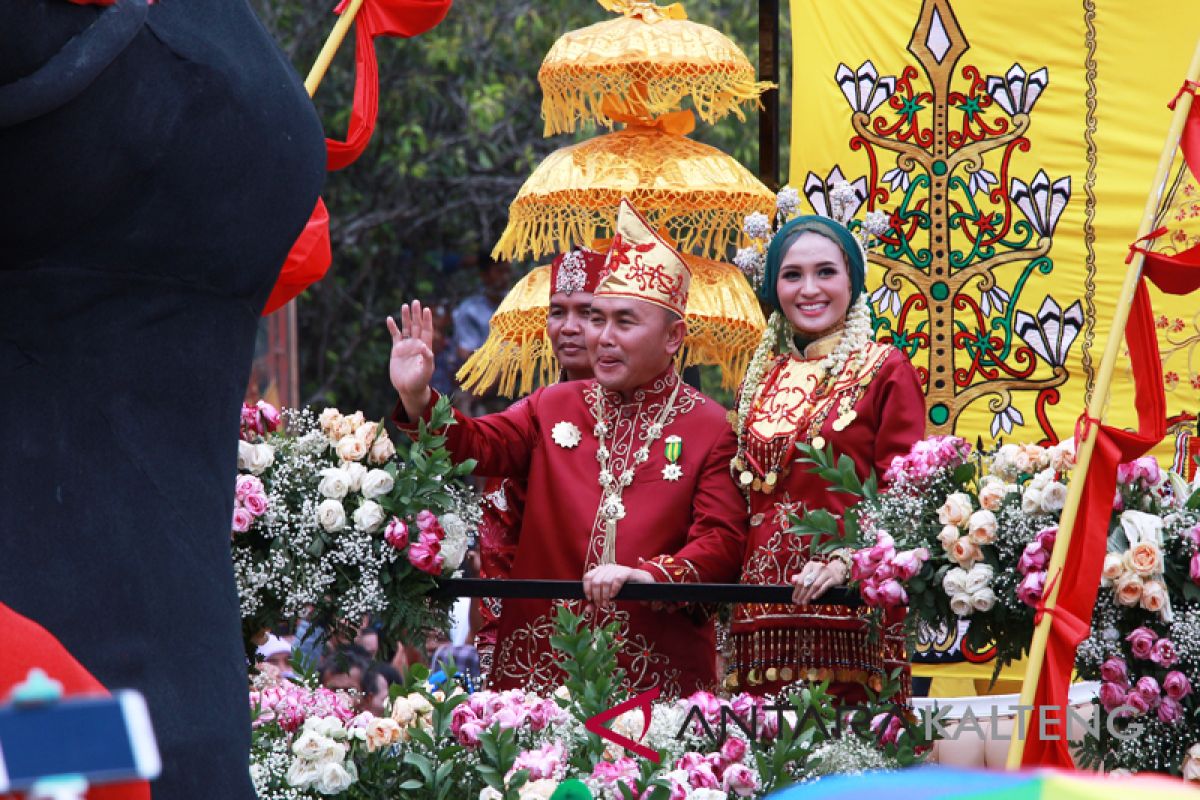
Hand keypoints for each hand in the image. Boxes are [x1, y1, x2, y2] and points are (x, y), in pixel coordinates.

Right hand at [387, 301, 434, 416]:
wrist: (408, 389)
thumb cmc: (420, 381)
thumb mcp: (426, 371)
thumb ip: (427, 359)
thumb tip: (425, 347)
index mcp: (426, 348)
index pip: (427, 331)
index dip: (427, 320)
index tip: (427, 309)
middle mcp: (417, 344)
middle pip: (417, 326)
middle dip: (416, 315)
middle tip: (416, 302)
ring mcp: (406, 346)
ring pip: (406, 328)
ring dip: (405, 318)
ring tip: (405, 306)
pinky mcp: (397, 350)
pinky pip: (395, 336)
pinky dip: (392, 327)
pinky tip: (389, 319)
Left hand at [582, 564, 652, 608]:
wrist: (642, 582)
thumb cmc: (623, 588)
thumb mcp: (608, 595)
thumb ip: (597, 601)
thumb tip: (587, 609)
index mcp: (600, 570)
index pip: (588, 577)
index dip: (587, 589)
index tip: (590, 599)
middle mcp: (607, 568)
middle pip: (596, 581)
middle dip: (597, 596)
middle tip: (601, 605)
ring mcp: (617, 569)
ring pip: (605, 581)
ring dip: (604, 595)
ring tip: (607, 604)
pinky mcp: (627, 572)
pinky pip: (617, 579)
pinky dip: (614, 589)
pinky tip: (613, 596)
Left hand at [790, 559, 846, 605]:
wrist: (839, 568)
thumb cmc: (822, 572)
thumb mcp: (811, 571)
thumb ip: (802, 576)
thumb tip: (793, 581)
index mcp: (810, 566)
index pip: (801, 579)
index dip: (796, 590)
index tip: (793, 598)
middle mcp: (818, 568)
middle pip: (807, 583)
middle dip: (801, 594)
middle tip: (798, 602)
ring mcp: (826, 573)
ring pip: (815, 586)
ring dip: (808, 595)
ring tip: (804, 602)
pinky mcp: (834, 579)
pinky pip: (824, 587)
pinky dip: (818, 593)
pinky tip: (813, 598)